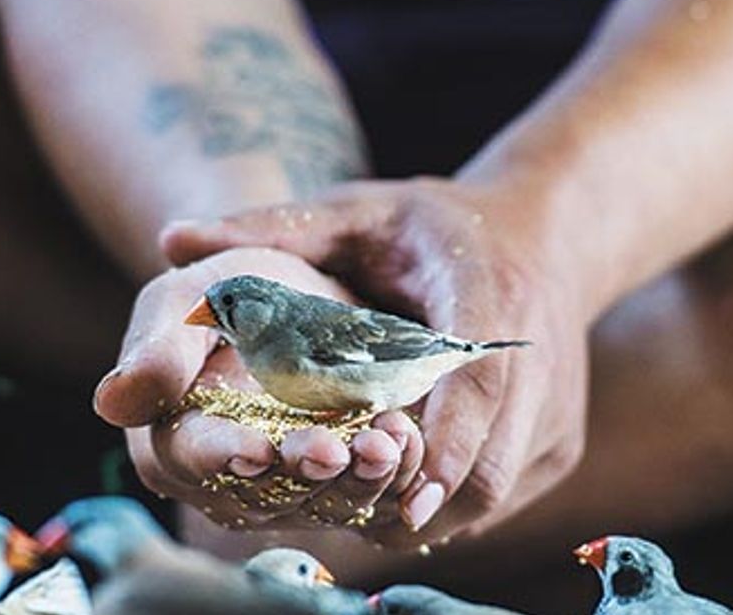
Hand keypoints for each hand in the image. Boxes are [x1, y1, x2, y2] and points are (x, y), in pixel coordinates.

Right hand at [94, 247, 423, 533]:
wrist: (290, 291)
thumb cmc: (220, 292)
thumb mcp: (182, 301)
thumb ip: (156, 348)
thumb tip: (112, 400)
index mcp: (174, 438)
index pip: (192, 459)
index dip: (224, 457)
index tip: (258, 449)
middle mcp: (230, 478)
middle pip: (267, 493)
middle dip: (306, 473)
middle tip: (341, 450)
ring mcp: (291, 488)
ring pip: (325, 502)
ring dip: (360, 479)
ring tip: (390, 442)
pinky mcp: (344, 485)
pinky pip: (371, 494)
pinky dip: (395, 474)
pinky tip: (411, 440)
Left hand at [160, 178, 589, 543]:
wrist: (545, 238)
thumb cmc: (433, 228)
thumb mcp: (360, 211)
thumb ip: (274, 226)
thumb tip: (170, 242)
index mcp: (490, 294)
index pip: (477, 388)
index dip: (442, 447)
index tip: (400, 500)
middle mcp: (540, 360)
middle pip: (490, 463)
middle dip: (418, 503)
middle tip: (342, 520)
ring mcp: (558, 410)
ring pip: (495, 493)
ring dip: (427, 514)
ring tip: (357, 513)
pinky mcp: (562, 444)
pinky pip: (503, 498)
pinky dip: (448, 508)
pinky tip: (395, 496)